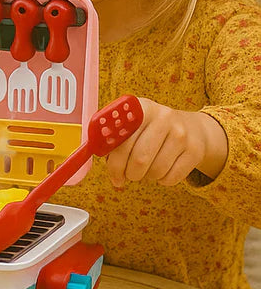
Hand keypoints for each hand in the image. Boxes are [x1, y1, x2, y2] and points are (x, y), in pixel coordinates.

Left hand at [104, 98, 226, 186]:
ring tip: (144, 170)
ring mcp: (181, 134)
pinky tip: (161, 170)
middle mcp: (163, 117)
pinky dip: (162, 180)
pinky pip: (170, 178)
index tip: (112, 172)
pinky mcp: (195, 151)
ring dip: (145, 177)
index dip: (113, 161)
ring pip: (155, 171)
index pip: (121, 140)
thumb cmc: (151, 129)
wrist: (193, 129)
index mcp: (141, 108)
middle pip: (139, 159)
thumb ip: (113, 135)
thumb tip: (94, 152)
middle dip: (128, 174)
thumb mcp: (133, 124)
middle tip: (125, 177)